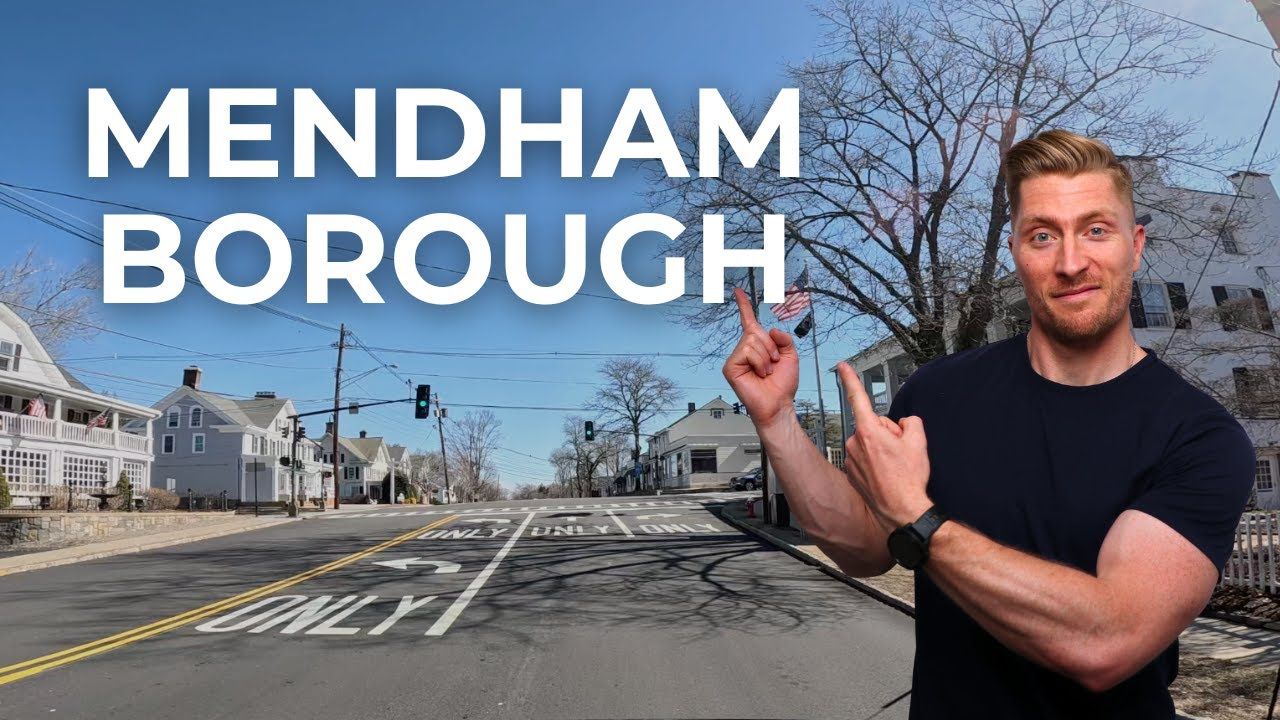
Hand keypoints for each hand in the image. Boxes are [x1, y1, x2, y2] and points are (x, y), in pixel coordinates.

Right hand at [722, 288, 799, 429]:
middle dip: (771, 347)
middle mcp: (744, 350)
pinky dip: (759, 362)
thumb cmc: (782, 385)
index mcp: (757, 346)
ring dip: (766, 357)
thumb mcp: (790, 356)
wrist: (779, 404)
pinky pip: (747, 352)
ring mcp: (736, 358)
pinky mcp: (730, 367)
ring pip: (753, 341)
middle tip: (773, 364)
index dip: (744, 306)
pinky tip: (759, 374)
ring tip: (766, 372)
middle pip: (756, 331)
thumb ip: (784, 338)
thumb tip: (770, 330)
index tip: (738, 292)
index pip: (749, 321)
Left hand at [836, 361, 931, 532]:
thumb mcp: (919, 442)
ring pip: (869, 443)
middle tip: (900, 453)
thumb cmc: (908, 480)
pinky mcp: (851, 472)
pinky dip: (875, 463)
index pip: (858, 398)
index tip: (841, 367)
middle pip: (874, 426)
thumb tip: (903, 424)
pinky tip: (886, 475)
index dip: (850, 379)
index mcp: (869, 431)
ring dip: (882, 450)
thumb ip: (910, 422)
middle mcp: (855, 442)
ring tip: (894, 467)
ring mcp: (851, 459)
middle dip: (887, 434)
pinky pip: (865, 458)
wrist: (902, 511)